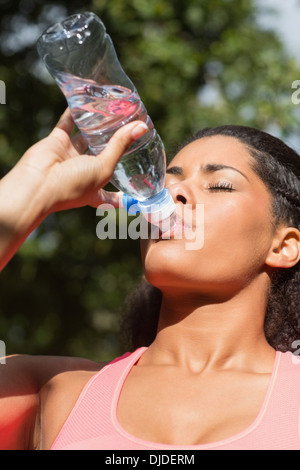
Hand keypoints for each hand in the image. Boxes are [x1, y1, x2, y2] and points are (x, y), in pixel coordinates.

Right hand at [0, 108, 147, 269]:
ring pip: (85, 138)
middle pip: (102, 157)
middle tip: (129, 129)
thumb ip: (121, 146)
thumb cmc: (73, 185)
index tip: (139, 184)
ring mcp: (69, 157)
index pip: (113, 193)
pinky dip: (75, 112)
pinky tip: (85, 100)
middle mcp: (83, 172)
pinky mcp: (57, 142)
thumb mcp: (104, 168)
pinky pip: (67, 124)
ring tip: (112, 111)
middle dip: (113, 145)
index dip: (124, 191)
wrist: (38, 183)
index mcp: (95, 189)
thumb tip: (141, 127)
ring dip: (96, 125)